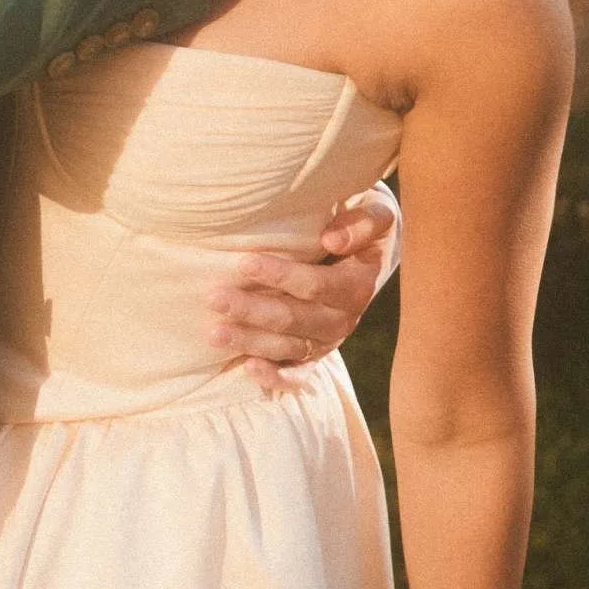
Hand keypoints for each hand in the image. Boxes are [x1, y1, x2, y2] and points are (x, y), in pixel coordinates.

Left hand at [207, 186, 397, 389]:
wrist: (369, 254)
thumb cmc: (362, 224)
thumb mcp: (376, 211)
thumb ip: (363, 221)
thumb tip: (332, 239)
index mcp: (358, 283)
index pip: (316, 284)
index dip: (281, 276)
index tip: (244, 263)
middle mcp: (345, 318)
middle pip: (294, 319)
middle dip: (252, 309)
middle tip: (213, 297)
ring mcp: (328, 340)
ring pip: (288, 347)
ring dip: (251, 342)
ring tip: (214, 333)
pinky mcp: (315, 354)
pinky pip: (299, 374)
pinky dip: (276, 377)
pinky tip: (249, 369)